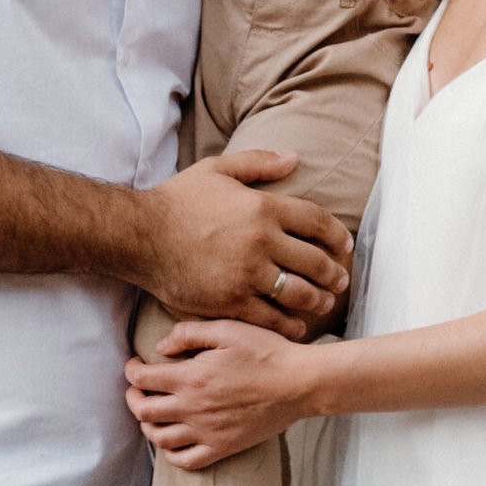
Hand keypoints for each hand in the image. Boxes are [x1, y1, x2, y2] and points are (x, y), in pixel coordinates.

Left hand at [126, 317, 314, 466]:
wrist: (299, 383)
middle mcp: (194, 408)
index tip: (135, 364)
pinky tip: (172, 439)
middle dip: (133, 398)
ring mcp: (207, 432)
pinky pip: (185, 460)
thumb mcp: (227, 329)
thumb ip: (188, 334)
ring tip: (152, 413)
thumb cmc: (266, 351)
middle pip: (143, 411)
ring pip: (159, 438)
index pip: (142, 379)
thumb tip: (159, 348)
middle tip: (137, 388)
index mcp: (192, 377)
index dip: (131, 370)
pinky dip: (170, 453)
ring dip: (147, 425)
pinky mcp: (222, 447)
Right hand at [140, 151, 351, 340]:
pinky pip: (270, 317)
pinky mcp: (230, 302)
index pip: (317, 221)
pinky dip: (289, 324)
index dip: (337, 236)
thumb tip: (294, 159)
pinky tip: (296, 326)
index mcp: (263, 206)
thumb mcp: (217, 169)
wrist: (140, 235)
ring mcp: (247, 274)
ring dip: (318, 301)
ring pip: (299, 293)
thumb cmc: (177, 200)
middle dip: (334, 274)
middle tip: (341, 282)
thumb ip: (258, 163)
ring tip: (325, 304)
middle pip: (315, 261)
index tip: (345, 246)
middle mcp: (261, 241)